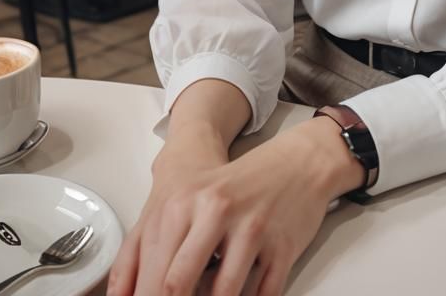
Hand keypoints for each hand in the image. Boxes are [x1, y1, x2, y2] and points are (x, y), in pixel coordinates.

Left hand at [108, 118, 362, 295]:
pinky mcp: (282, 244)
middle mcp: (215, 212)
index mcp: (184, 203)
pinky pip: (261, 295)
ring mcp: (252, 228)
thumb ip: (149, 248)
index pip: (153, 274)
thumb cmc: (233, 188)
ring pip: (221, 295)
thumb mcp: (186, 203)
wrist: (296, 163)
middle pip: (177, 285)